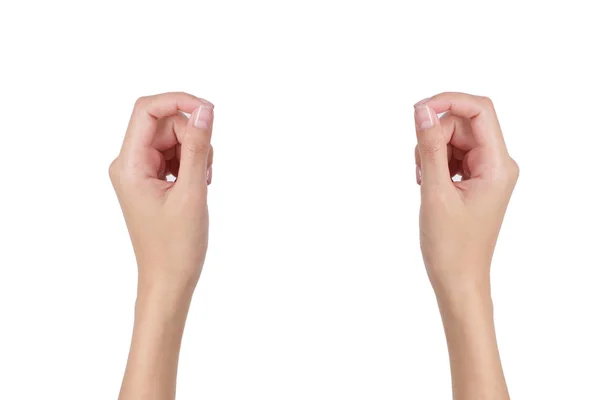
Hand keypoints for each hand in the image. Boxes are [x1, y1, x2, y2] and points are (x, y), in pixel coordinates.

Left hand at [110, 92, 214, 295]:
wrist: (168, 281)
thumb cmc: (177, 246)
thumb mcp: (193, 193)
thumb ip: (198, 148)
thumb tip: (206, 110)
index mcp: (129, 165)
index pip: (147, 110)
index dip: (179, 102)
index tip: (210, 111)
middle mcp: (128, 164)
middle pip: (164, 125)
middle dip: (193, 137)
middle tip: (207, 169)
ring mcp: (139, 172)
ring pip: (172, 139)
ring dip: (195, 152)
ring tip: (202, 183)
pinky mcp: (151, 180)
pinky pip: (174, 155)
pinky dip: (192, 163)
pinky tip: (199, 185)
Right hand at [414, 92, 518, 296]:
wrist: (458, 280)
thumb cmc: (450, 246)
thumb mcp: (435, 192)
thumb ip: (429, 146)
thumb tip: (422, 109)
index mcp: (498, 165)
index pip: (479, 110)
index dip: (447, 101)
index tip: (418, 110)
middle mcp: (498, 164)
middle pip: (463, 124)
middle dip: (434, 136)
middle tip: (420, 168)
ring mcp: (487, 172)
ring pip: (454, 139)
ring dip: (432, 151)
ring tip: (424, 182)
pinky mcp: (476, 180)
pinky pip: (452, 155)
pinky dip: (435, 163)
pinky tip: (428, 185)